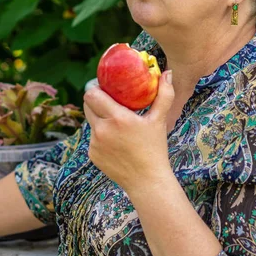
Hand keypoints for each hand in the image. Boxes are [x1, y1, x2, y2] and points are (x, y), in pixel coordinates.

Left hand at [83, 71, 174, 194]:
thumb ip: (164, 95)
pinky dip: (100, 134)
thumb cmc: (155, 149)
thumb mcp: (159, 121)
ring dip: (99, 117)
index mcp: (117, 119)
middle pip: (87, 105)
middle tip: (107, 98)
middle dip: (95, 99)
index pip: (92, 94)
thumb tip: (167, 73)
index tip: (103, 86)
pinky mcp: (92, 154)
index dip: (94, 87)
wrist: (147, 181)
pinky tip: (114, 139)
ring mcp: (95, 143)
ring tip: (113, 119)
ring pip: (90, 121)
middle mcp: (102, 130)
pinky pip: (92, 137)